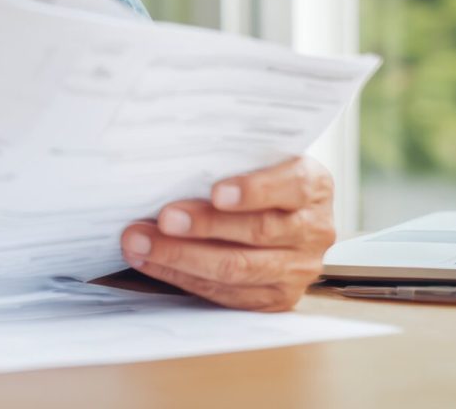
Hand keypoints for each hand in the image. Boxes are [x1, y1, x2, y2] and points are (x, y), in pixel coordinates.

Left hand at [119, 156, 335, 311]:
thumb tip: (173, 161)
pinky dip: (183, 277)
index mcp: (314, 186)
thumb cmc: (257, 177)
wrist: (281, 212)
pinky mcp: (276, 298)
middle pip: (258, 231)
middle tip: (163, 218)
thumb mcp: (257, 158)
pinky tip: (152, 261)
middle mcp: (314, 230)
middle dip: (204, 225)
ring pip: (238, 268)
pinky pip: (227, 293)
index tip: (217, 192)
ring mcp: (298, 269)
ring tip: (141, 242)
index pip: (291, 186)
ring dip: (182, 256)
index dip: (254, 190)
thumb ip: (230, 160)